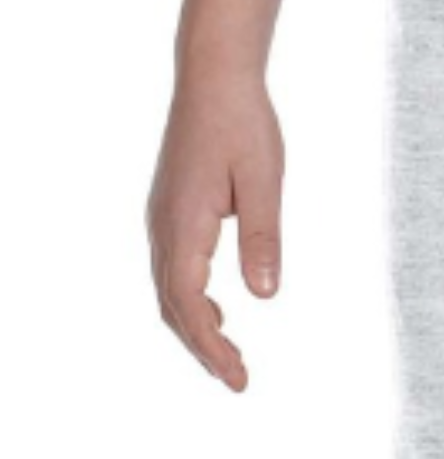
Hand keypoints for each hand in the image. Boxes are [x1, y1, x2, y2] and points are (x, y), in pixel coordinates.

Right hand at [146, 68, 283, 390]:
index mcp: (184, 224)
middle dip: (204, 347)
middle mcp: (165, 226)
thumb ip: (263, 239)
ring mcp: (164, 219)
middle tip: (239, 380)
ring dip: (196, 326)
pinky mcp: (172, 211)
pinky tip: (218, 310)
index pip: (188, 302)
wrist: (214, 78)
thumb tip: (265, 295)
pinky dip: (192, 300)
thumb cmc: (242, 124)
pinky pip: (174, 269)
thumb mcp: (263, 182)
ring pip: (170, 290)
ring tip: (229, 357)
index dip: (210, 345)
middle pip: (173, 305)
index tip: (237, 377)